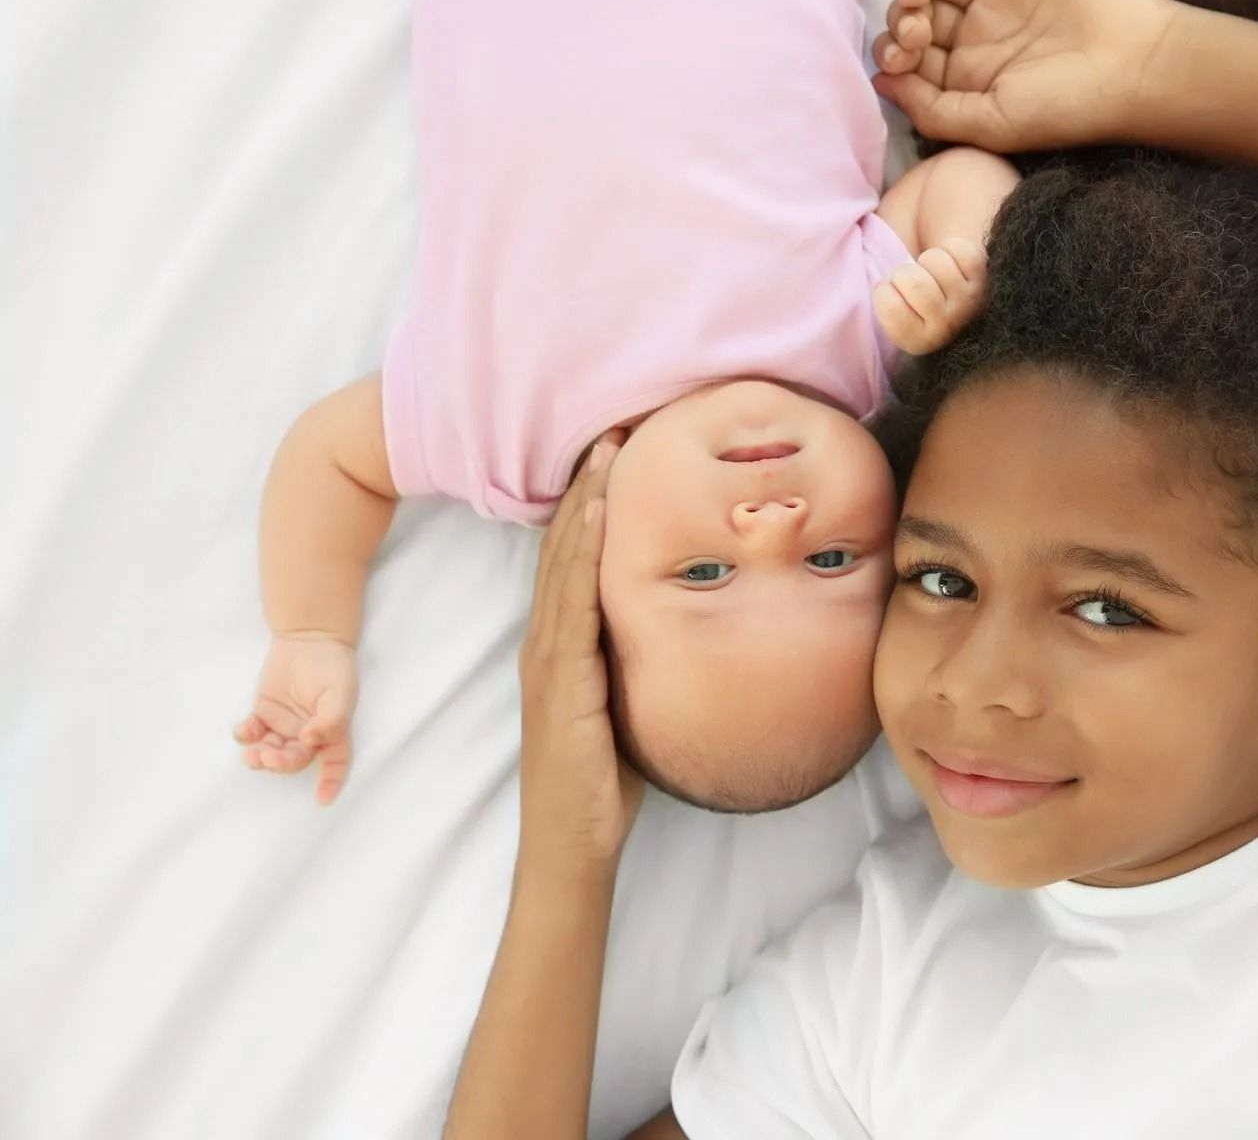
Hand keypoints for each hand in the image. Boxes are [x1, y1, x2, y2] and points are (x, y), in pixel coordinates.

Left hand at [234, 633, 358, 804]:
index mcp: (333, 732)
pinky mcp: (263, 713)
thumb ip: (330, 720)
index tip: (322, 800)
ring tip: (252, 753)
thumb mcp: (340, 692)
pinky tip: (244, 730)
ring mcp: (284, 725)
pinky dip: (245, 736)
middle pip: (295, 760)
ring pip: (271, 751)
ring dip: (260, 757)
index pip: (335, 763)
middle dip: (281, 763)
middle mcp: (308, 734)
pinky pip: (252, 733)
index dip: (331, 783)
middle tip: (268, 756)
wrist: (309, 637)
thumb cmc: (333, 666)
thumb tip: (310, 742)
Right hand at [516, 431, 642, 876]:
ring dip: (586, 502)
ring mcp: (548, 658)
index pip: (576, 554)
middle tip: (617, 422)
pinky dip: (582, 556)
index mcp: (563, 641)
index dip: (595, 498)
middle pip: (566, 543)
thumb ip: (643, 659)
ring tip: (609, 449)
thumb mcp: (629, 699)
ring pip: (565, 563)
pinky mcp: (560, 681)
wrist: (574, 844)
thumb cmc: (609, 776)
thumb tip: (699, 620)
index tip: (623, 447)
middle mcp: (548, 639)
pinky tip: (600, 518)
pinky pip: (571, 607)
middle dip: (590, 482)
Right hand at [873, 237, 988, 354]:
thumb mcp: (894, 317)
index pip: (889, 307)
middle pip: (914, 283)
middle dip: (904, 273)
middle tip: (910, 281)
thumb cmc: (916, 308)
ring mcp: (967, 302)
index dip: (884, 291)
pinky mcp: (983, 278)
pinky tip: (949, 264)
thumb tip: (869, 278)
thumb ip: (885, 305)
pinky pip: (958, 249)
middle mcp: (946, 327)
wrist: (961, 311)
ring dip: (927, 260)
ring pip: (934, 261)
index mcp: (917, 341)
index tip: (893, 295)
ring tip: (930, 273)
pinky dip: (949, 248)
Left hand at [874, 0, 1183, 151]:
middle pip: (920, 15)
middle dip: (904, 15)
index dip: (894, 53)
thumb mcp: (991, 126)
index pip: (912, 61)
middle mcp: (981, 40)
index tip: (901, 56)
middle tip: (914, 23)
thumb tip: (879, 84)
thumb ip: (932, 111)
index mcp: (969, 83)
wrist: (1137, 67)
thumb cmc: (1069, 108)